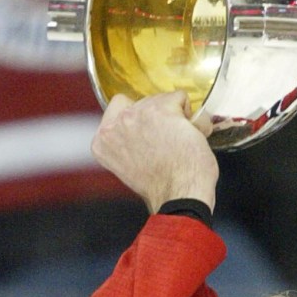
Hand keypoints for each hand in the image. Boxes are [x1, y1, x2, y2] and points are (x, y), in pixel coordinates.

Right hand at [91, 91, 219, 213]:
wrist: (180, 197)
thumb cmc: (163, 189)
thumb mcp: (131, 165)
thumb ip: (132, 142)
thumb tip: (153, 127)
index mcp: (102, 140)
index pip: (119, 108)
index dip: (140, 121)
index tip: (150, 140)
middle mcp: (115, 124)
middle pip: (142, 102)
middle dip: (160, 120)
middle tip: (168, 148)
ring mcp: (138, 114)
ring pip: (162, 99)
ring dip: (176, 119)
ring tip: (179, 147)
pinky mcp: (162, 109)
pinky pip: (181, 99)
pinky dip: (193, 119)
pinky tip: (191, 139)